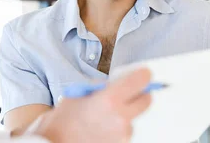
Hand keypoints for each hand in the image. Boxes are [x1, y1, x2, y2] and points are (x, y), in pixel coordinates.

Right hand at [35, 68, 152, 142]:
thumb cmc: (63, 121)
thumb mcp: (80, 93)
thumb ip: (102, 86)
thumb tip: (119, 82)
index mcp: (110, 100)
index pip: (141, 80)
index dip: (143, 75)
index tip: (142, 74)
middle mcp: (121, 118)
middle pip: (146, 100)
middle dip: (139, 95)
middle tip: (128, 94)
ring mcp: (122, 135)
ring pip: (134, 118)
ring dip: (125, 114)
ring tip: (104, 117)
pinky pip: (125, 132)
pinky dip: (118, 129)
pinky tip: (102, 128)